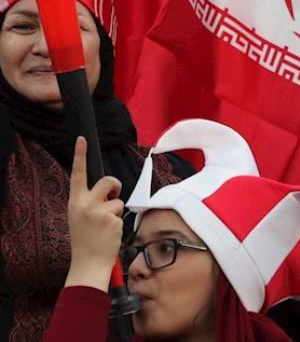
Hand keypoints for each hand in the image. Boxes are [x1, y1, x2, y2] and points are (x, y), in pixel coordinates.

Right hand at [65, 138, 124, 292]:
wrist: (88, 262)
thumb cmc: (86, 239)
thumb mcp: (79, 216)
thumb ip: (89, 201)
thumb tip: (107, 191)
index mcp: (74, 202)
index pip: (78, 175)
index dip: (80, 155)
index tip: (82, 139)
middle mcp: (85, 204)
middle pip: (109, 180)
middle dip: (115, 186)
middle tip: (113, 197)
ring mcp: (99, 211)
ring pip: (118, 200)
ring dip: (116, 211)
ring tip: (106, 226)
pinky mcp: (112, 220)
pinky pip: (122, 214)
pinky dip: (118, 223)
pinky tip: (110, 234)